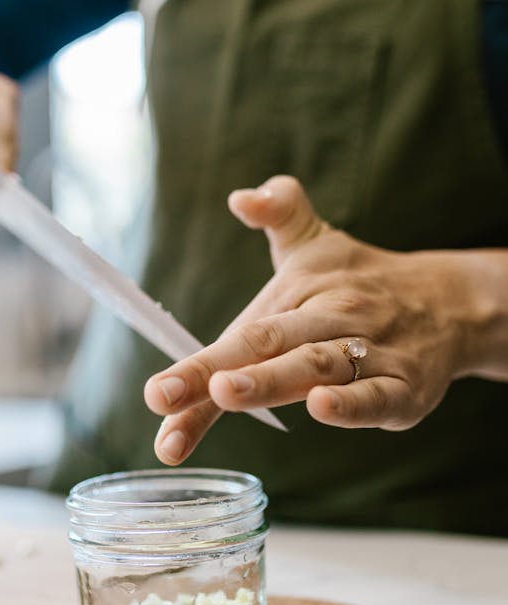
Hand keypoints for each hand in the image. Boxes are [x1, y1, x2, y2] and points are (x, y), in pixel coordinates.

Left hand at [144, 175, 478, 464]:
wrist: (451, 301)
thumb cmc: (361, 279)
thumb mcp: (317, 239)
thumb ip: (279, 211)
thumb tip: (242, 196)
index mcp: (298, 296)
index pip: (241, 334)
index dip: (193, 368)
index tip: (154, 394)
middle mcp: (329, 322)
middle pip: (270, 345)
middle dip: (219, 372)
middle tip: (171, 394)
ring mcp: (369, 354)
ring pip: (317, 367)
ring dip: (271, 380)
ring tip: (227, 393)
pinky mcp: (405, 387)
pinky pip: (378, 395)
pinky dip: (352, 404)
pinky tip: (322, 408)